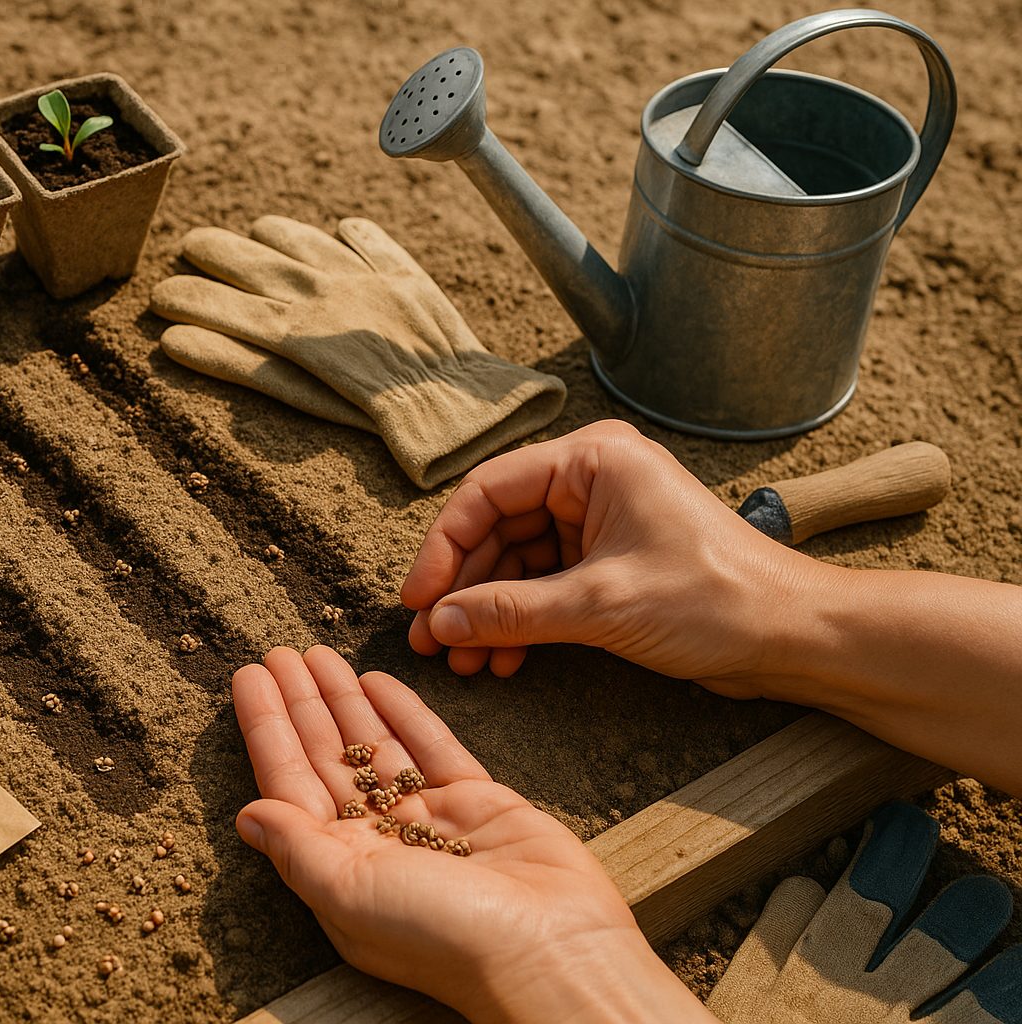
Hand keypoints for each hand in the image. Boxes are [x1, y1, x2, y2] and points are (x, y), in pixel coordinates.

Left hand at [232, 645, 712, 1022]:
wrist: (550, 949)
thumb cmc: (443, 936)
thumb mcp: (350, 893)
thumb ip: (297, 848)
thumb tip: (245, 816)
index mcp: (341, 868)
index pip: (290, 783)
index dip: (268, 729)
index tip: (250, 679)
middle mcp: (380, 843)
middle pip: (329, 759)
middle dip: (302, 705)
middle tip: (277, 651)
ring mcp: (430, 821)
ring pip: (376, 747)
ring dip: (345, 700)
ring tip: (318, 653)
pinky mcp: (478, 803)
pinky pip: (432, 747)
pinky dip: (405, 713)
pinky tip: (378, 679)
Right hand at [401, 419, 825, 694]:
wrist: (795, 637)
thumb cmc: (715, 601)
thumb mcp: (600, 606)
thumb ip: (511, 611)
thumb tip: (440, 621)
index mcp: (593, 460)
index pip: (488, 492)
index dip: (444, 548)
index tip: (418, 601)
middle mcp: (593, 480)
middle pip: (498, 528)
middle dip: (465, 589)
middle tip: (432, 641)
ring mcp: (602, 520)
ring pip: (518, 561)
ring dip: (490, 612)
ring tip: (465, 661)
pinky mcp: (612, 559)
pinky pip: (547, 583)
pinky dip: (523, 620)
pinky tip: (503, 659)